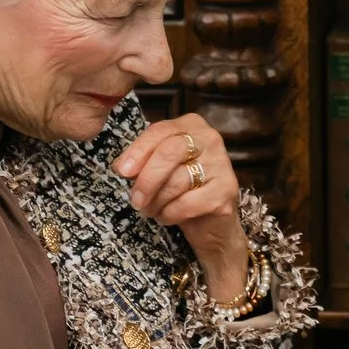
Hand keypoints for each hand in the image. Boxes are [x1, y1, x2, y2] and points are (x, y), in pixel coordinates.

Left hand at [113, 114, 246, 301]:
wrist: (211, 223)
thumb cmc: (182, 190)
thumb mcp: (159, 170)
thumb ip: (142, 162)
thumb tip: (122, 166)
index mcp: (192, 125)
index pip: (160, 131)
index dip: (138, 151)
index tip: (122, 171)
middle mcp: (210, 139)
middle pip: (169, 153)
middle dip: (147, 180)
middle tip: (135, 200)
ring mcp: (221, 164)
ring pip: (177, 181)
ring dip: (156, 202)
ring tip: (151, 210)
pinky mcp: (227, 190)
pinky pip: (187, 203)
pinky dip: (170, 214)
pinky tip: (167, 216)